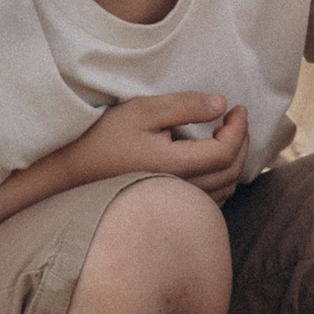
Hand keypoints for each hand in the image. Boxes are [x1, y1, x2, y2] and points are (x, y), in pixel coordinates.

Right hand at [62, 92, 249, 197]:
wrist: (71, 172)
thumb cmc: (104, 138)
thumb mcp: (143, 111)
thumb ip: (184, 106)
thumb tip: (221, 104)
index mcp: (175, 166)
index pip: (225, 152)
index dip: (239, 128)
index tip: (238, 107)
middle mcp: (179, 191)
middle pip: (230, 173)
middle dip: (242, 142)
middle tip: (236, 119)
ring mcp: (173, 204)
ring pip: (224, 191)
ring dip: (233, 162)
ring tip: (227, 136)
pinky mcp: (167, 209)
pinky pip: (209, 200)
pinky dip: (221, 180)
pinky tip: (211, 161)